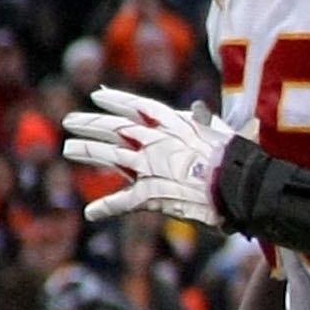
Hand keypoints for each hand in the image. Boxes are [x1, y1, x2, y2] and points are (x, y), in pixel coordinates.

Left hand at [66, 87, 232, 225]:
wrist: (239, 189)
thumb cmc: (237, 161)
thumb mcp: (222, 133)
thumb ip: (205, 121)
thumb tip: (199, 108)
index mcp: (173, 125)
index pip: (137, 107)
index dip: (116, 100)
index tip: (97, 95)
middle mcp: (155, 142)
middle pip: (114, 128)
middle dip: (90, 123)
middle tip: (70, 121)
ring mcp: (149, 168)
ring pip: (109, 156)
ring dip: (86, 151)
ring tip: (69, 149)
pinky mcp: (149, 195)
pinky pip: (123, 202)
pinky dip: (106, 208)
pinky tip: (90, 213)